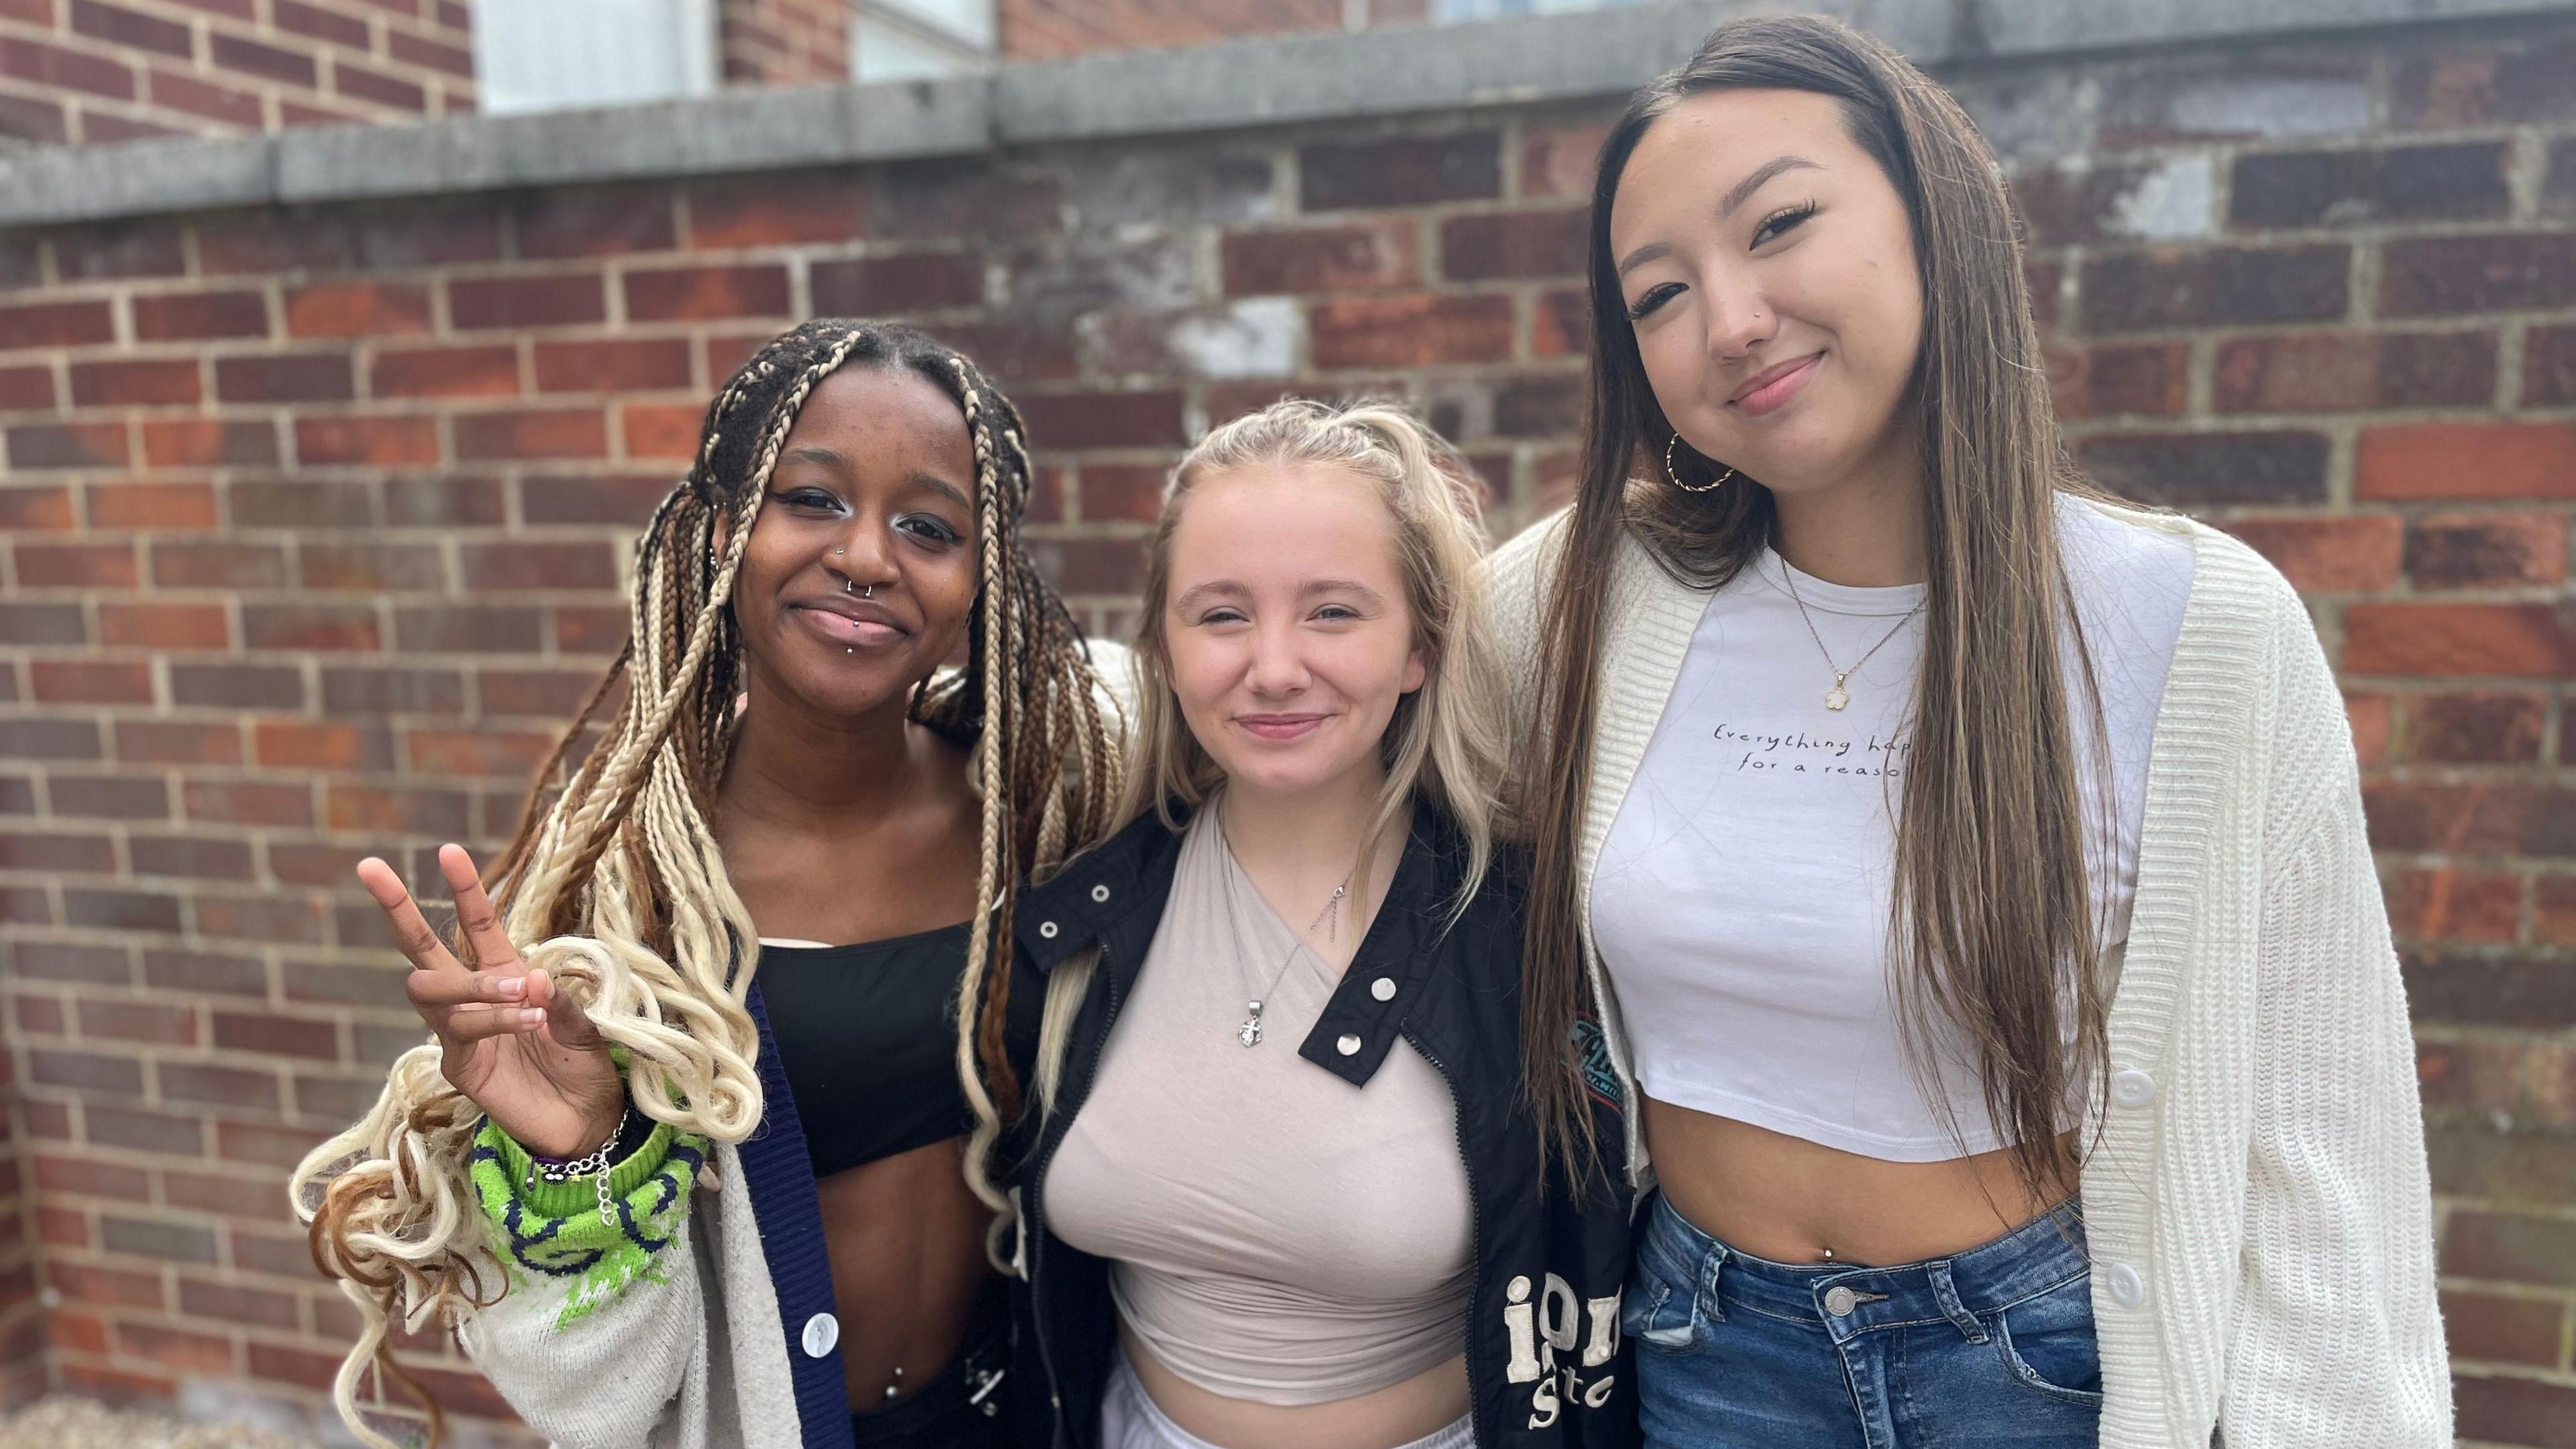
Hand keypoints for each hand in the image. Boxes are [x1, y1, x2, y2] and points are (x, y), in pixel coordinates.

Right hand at [361, 844, 626, 1160]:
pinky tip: (529, 1021)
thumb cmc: (584, 1065)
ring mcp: (459, 1032)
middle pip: (420, 949)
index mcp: (504, 973)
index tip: (447, 850)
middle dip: (396, 908)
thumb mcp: (583, 1024)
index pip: (476, 924)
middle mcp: (473, 997)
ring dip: (476, 986)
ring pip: (433, 990)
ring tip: (522, 994)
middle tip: (371, 867)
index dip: (464, 888)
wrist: (588, 1120)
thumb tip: (528, 977)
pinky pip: (462, 1032)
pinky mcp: (459, 1067)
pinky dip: (495, 1020)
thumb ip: (558, 1001)